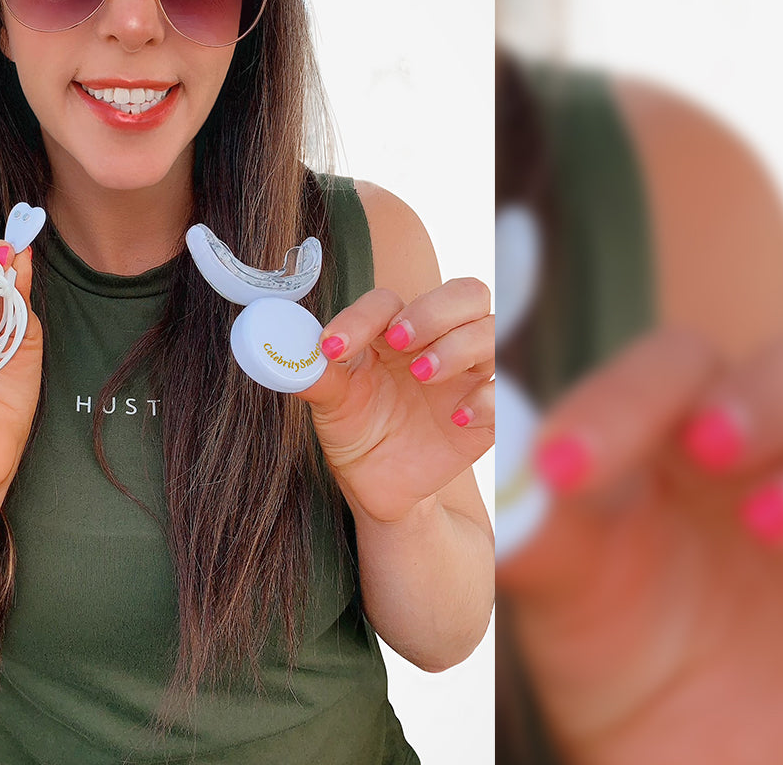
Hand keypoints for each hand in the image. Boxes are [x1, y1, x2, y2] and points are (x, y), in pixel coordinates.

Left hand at [297, 277, 494, 522]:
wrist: (377, 487)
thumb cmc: (355, 431)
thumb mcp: (330, 404)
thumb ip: (315, 375)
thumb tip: (280, 351)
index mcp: (393, 330)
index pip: (388, 301)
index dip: (361, 317)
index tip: (332, 348)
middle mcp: (436, 342)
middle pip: (464, 294)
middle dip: (434, 310)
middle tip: (400, 340)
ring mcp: (466, 374)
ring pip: (491, 331)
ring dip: (459, 345)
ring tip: (423, 374)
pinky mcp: (485, 413)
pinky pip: (502, 391)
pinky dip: (485, 397)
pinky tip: (455, 418)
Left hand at [500, 307, 782, 764]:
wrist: (682, 749)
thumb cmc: (620, 638)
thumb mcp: (568, 587)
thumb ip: (540, 526)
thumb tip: (512, 478)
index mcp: (701, 415)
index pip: (683, 359)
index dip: (624, 399)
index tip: (559, 468)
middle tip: (712, 449)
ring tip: (772, 528)